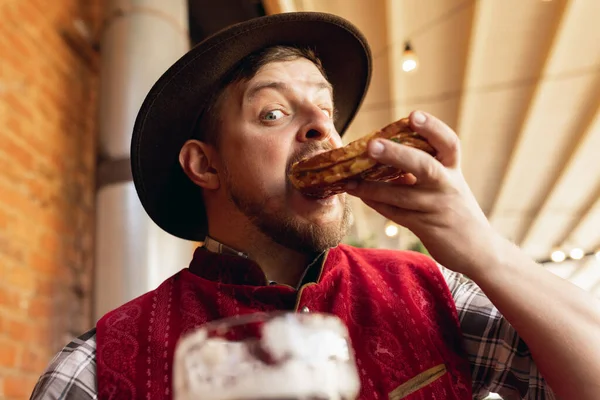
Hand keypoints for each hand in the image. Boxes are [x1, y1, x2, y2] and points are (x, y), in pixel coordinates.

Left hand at [345, 110, 499, 274]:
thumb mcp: (448, 184)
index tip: (413, 115)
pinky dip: (376, 202)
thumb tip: (386, 153)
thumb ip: (425, 170)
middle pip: (424, 167)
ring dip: (372, 186)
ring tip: (348, 179)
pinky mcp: (427, 227)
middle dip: (397, 154)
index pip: (449, 144)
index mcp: (454, 170)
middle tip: (372, 145)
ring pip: (401, 195)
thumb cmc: (456, 210)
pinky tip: (360, 194)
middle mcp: (448, 186)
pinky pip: (396, 213)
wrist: (479, 250)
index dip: (432, 128)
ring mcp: (437, 207)